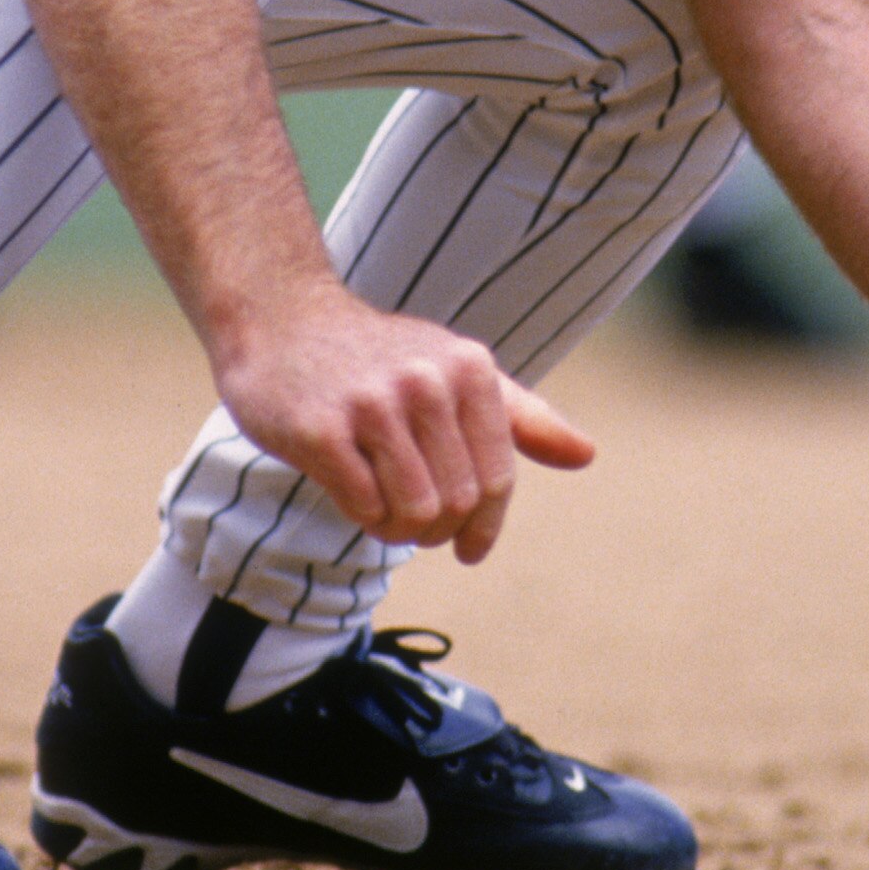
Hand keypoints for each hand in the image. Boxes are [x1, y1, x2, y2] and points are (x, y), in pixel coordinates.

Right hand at [213, 284, 593, 564]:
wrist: (283, 320)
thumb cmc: (378, 357)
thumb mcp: (455, 371)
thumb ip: (521, 417)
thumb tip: (586, 455)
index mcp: (468, 368)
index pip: (496, 479)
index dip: (485, 525)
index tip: (470, 549)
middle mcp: (426, 381)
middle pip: (456, 503)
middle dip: (437, 530)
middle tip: (412, 523)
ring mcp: (372, 404)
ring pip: (414, 513)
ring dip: (398, 528)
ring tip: (383, 508)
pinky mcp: (320, 429)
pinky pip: (365, 507)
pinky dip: (364, 517)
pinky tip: (354, 493)